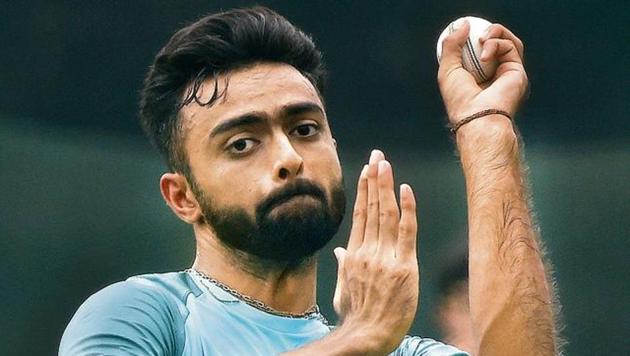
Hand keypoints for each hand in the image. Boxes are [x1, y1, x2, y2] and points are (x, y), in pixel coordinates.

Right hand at [332, 150, 418, 353]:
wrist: (367, 335)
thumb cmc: (356, 315)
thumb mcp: (344, 290)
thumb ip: (343, 266)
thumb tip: (339, 251)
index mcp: (354, 255)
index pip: (360, 215)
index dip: (364, 191)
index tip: (367, 171)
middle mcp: (367, 251)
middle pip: (371, 208)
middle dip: (375, 179)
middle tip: (377, 156)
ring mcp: (384, 257)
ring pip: (386, 214)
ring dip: (386, 186)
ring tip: (385, 164)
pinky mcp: (403, 266)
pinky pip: (406, 232)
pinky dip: (407, 209)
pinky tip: (405, 190)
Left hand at [437, 21, 528, 124]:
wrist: (478, 116)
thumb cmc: (460, 100)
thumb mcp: (447, 70)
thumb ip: (452, 46)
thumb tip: (463, 24)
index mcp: (476, 77)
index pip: (477, 52)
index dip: (471, 38)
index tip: (463, 31)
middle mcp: (494, 75)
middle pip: (495, 43)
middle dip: (486, 32)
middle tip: (475, 33)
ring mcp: (507, 73)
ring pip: (507, 41)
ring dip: (494, 33)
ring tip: (481, 39)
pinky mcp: (517, 71)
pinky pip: (511, 46)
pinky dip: (497, 44)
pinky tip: (486, 55)